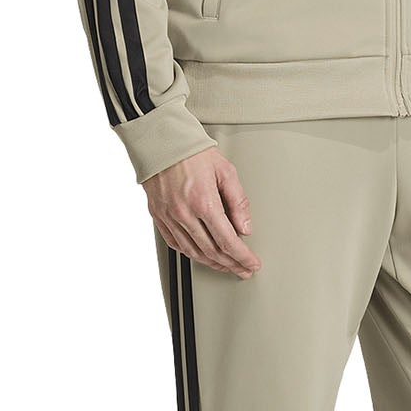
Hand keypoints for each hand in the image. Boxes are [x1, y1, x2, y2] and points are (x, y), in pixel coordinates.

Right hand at [145, 147, 261, 277]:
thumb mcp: (225, 171)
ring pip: (193, 252)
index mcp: (203, 202)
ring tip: (226, 266)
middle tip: (243, 269)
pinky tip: (201, 255)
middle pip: (211, 251)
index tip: (252, 264)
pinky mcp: (158, 216)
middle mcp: (184, 213)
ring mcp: (168, 217)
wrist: (161, 141)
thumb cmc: (192, 152)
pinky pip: (175, 244)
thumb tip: (245, 227)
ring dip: (212, 263)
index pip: (228, 241)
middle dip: (231, 265)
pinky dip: (191, 254)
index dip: (242, 257)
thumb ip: (238, 201)